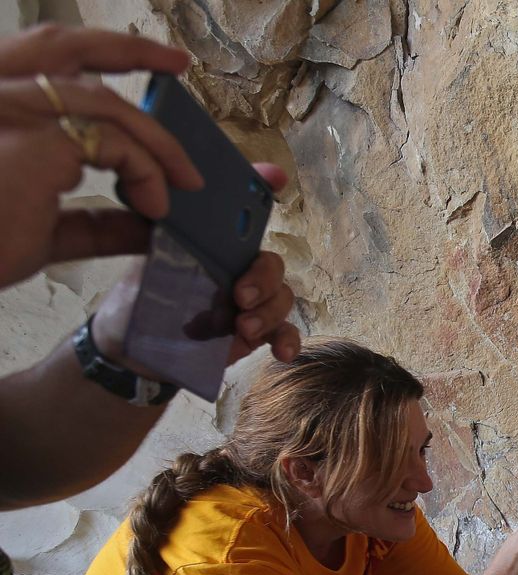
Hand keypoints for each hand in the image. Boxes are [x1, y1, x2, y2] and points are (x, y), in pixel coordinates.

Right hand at [0, 25, 203, 288]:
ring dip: (155, 139)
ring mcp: (12, 111)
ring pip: (104, 102)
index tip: (145, 57)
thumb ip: (95, 221)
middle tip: (176, 63)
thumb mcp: (44, 228)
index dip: (94, 50)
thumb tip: (146, 224)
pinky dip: (148, 173)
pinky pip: (117, 145)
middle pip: (65, 47)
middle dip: (129, 49)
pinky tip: (155, 205)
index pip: (40, 54)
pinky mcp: (38, 142)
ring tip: (185, 177)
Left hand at [84, 162, 301, 375]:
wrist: (127, 349)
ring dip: (270, 311)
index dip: (263, 191)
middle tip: (239, 294)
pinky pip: (282, 334)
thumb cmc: (137, 298)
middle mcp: (238, 270)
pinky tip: (283, 352)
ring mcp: (248, 304)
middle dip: (263, 277)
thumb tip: (155, 200)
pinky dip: (288, 340)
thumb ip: (152, 233)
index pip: (246, 215)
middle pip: (270, 263)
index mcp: (216, 246)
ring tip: (244, 327)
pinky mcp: (251, 337)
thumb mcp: (142, 260)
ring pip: (281, 297)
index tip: (276, 177)